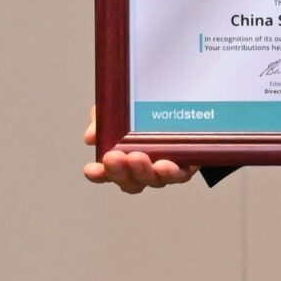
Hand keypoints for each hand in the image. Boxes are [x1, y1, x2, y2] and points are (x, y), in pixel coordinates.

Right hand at [82, 105, 198, 192]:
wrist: (187, 98)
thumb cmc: (144, 110)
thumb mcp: (119, 108)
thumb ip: (103, 119)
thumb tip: (91, 136)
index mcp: (124, 158)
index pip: (107, 172)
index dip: (99, 174)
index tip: (91, 169)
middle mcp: (143, 168)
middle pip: (130, 181)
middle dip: (120, 171)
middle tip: (115, 157)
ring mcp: (165, 169)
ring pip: (154, 179)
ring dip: (144, 172)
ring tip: (139, 158)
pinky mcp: (188, 164)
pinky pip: (180, 174)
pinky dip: (173, 173)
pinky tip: (167, 165)